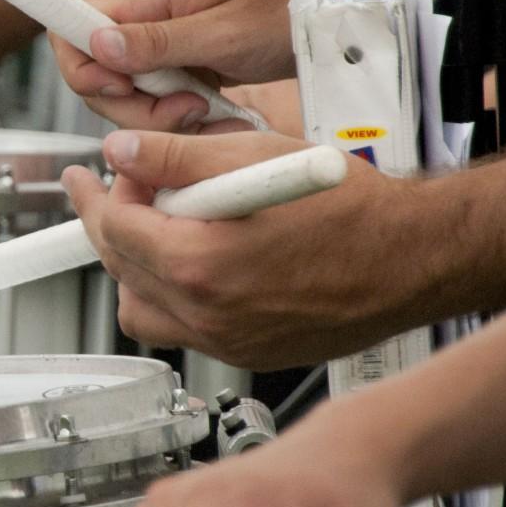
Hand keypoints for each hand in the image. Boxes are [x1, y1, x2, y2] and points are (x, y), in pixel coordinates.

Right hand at [50, 0, 307, 130]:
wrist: (325, 4)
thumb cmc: (283, 6)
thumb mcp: (223, 31)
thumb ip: (159, 41)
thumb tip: (97, 42)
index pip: (70, 26)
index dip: (82, 67)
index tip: (122, 88)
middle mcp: (143, 16)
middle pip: (94, 73)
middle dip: (130, 105)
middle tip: (183, 108)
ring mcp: (160, 41)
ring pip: (124, 93)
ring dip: (157, 114)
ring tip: (204, 108)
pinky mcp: (178, 62)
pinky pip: (155, 98)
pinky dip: (178, 113)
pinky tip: (211, 110)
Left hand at [61, 128, 425, 367]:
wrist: (413, 257)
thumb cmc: (351, 207)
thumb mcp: (254, 155)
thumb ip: (176, 157)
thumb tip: (123, 153)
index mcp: (199, 261)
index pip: (113, 228)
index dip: (98, 194)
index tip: (92, 175)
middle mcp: (207, 312)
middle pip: (122, 269)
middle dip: (111, 225)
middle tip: (119, 192)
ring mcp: (227, 341)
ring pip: (144, 310)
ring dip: (137, 268)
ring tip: (159, 227)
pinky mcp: (248, 354)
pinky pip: (184, 330)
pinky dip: (174, 296)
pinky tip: (197, 260)